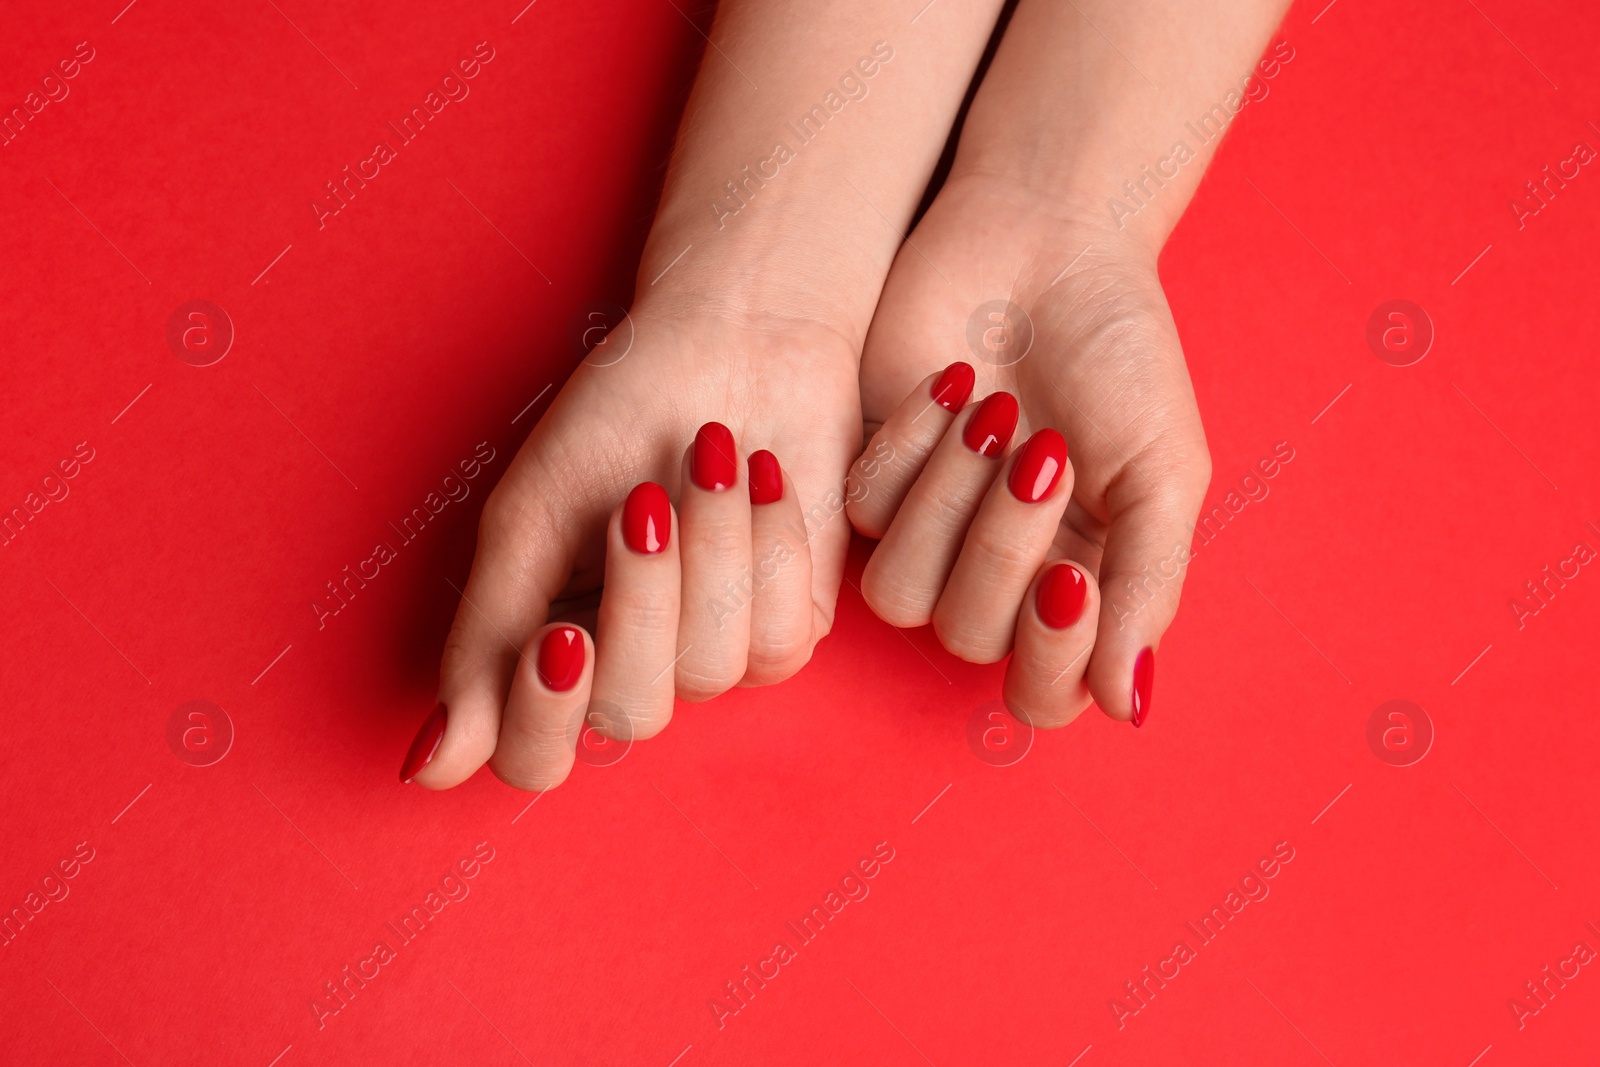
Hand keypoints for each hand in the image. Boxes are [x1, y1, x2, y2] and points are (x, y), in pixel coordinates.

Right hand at [403, 302, 859, 790]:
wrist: (739, 336)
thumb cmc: (621, 414)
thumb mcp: (531, 518)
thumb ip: (486, 638)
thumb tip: (426, 770)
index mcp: (551, 643)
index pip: (533, 759)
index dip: (543, 716)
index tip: (560, 634)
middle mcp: (633, 664)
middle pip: (633, 715)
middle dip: (643, 599)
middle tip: (641, 503)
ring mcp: (715, 652)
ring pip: (713, 672)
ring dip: (711, 550)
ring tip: (707, 458)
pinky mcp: (793, 625)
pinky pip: (782, 640)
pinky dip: (769, 547)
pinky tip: (760, 477)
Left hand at [848, 173, 1210, 728]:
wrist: (1048, 241)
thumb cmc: (1121, 354)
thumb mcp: (1164, 468)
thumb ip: (1149, 586)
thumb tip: (1131, 708)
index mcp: (1080, 587)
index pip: (1045, 692)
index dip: (1051, 656)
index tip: (1072, 574)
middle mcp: (998, 576)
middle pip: (969, 640)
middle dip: (1001, 549)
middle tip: (1044, 451)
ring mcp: (928, 531)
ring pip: (899, 595)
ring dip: (947, 504)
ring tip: (993, 413)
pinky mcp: (870, 477)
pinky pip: (861, 512)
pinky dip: (909, 446)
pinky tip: (950, 381)